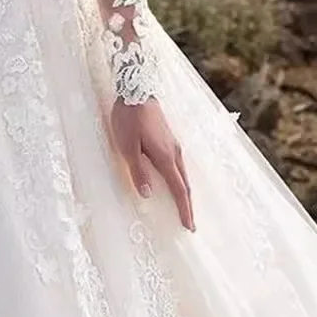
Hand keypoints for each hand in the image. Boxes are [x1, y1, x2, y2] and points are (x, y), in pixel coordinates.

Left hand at [109, 97, 194, 231]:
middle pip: (185, 184)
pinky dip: (179, 178)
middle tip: (189, 222)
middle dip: (188, 204)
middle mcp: (174, 152)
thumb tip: (147, 194)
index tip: (189, 227)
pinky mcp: (168, 137)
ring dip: (184, 191)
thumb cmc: (129, 118)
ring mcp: (173, 143)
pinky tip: (173, 179)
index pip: (179, 189)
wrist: (136, 89)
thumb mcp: (127, 147)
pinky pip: (178, 164)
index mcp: (165, 157)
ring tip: (183, 205)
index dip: (184, 209)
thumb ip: (138, 171)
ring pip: (183, 173)